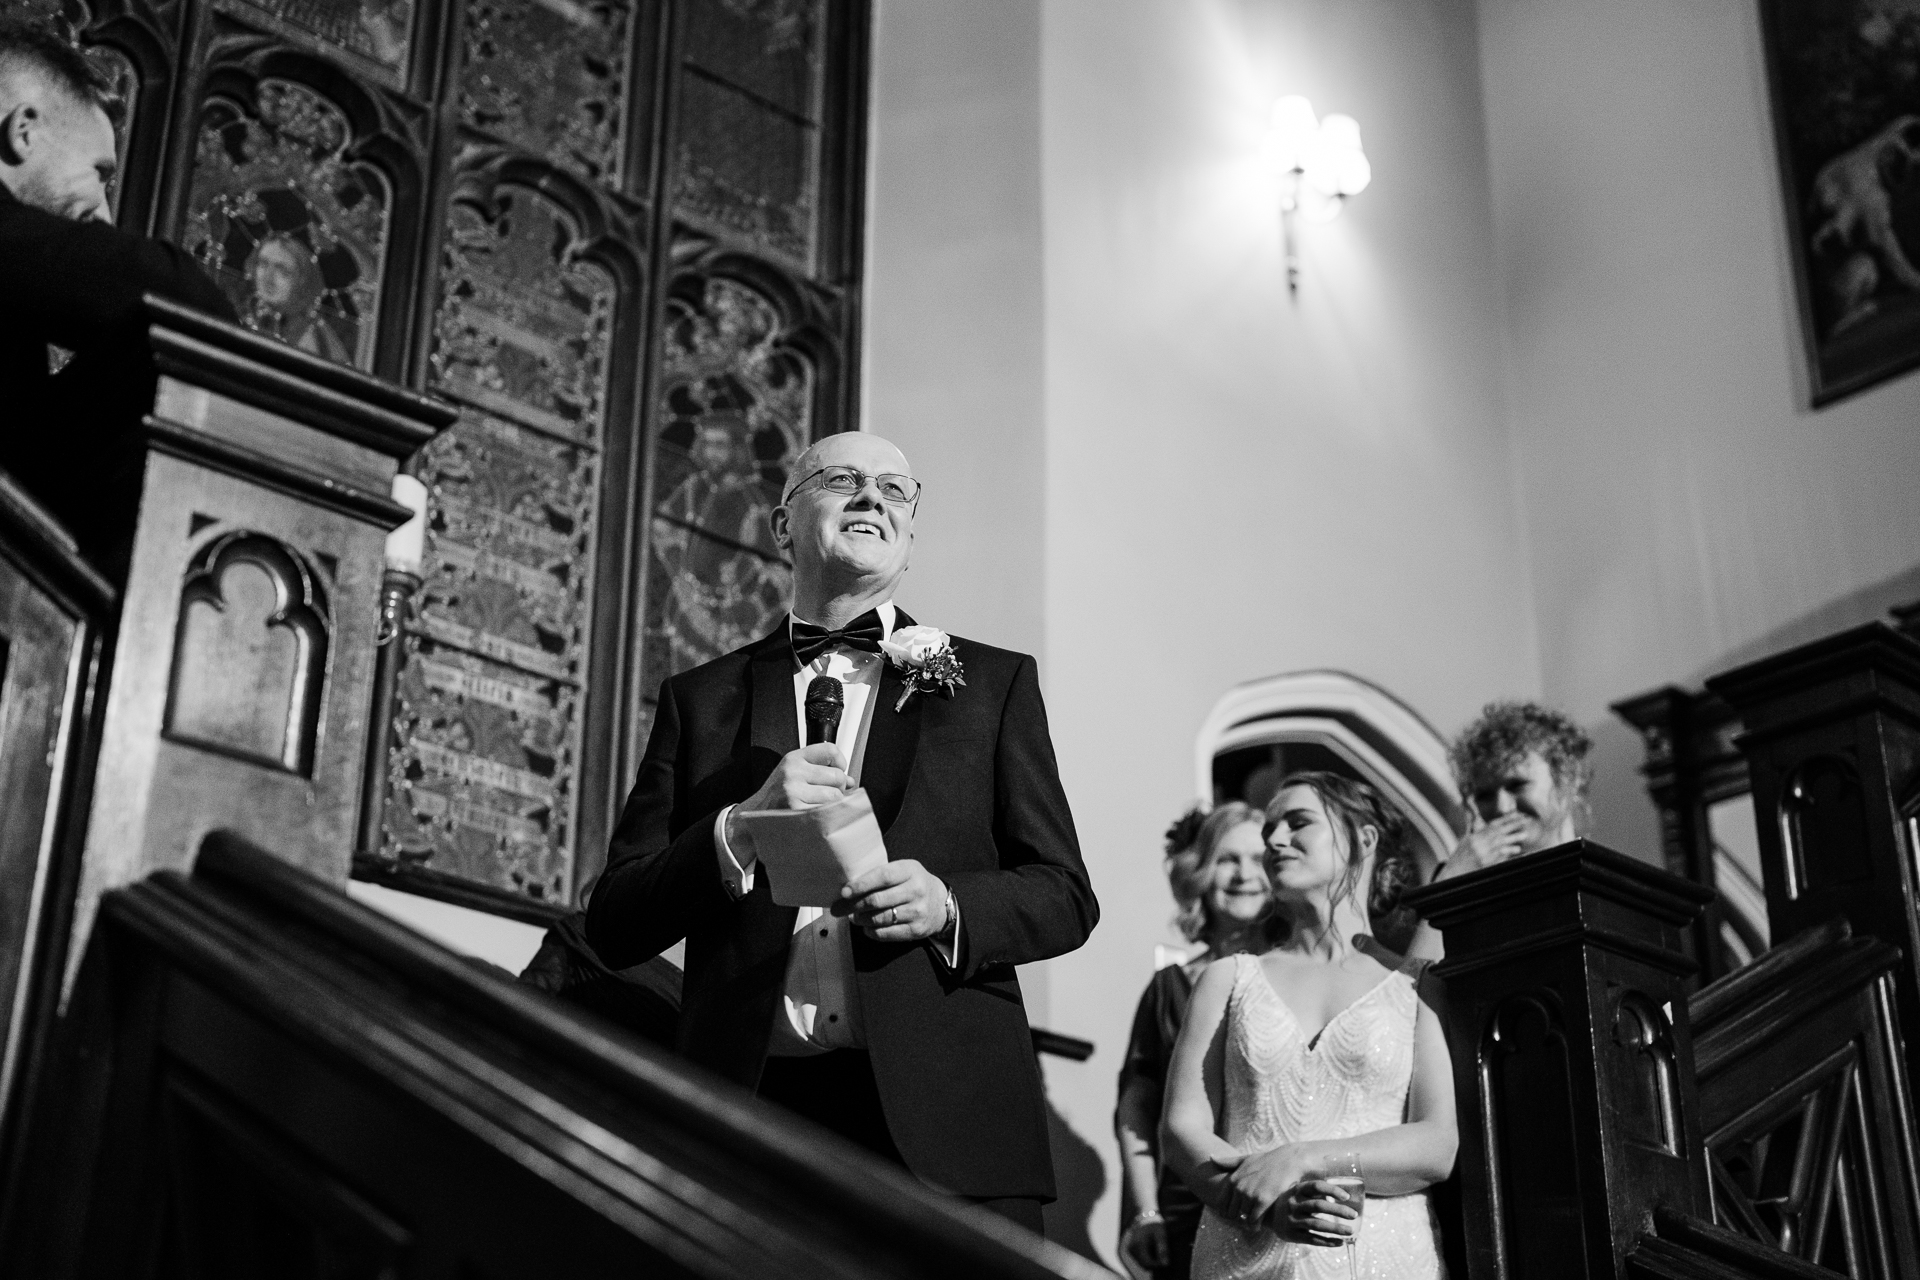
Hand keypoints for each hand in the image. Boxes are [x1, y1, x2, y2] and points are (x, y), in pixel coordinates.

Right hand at [733, 743, 852, 817]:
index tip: (841, 770)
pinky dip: (828, 817)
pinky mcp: (796, 811)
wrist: (753, 818)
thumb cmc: (777, 798)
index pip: (829, 750)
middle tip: (830, 796)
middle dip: (839, 789)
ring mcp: (794, 791)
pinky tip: (819, 818)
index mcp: (793, 759)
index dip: (841, 761)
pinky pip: (827, 812)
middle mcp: (793, 772)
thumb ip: (819, 772)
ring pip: (835, 796)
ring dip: (834, 805)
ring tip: (821, 808)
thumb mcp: (793, 774)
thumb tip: (850, 781)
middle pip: (837, 776)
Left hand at [840, 859, 949, 941]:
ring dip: (861, 919)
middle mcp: (916, 890)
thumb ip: (880, 876)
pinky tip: (866, 927)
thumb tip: (847, 890)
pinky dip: (871, 931)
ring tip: (853, 917)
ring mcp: (917, 911)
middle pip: (877, 900)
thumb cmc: (913, 884)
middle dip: (854, 905)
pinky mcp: (916, 930)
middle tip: (840, 908)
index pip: (882, 876)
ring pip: (879, 918)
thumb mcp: (902, 871)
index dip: (860, 885)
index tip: (844, 892)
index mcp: (910, 870)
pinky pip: (886, 933)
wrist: (940, 904)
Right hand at [1121, 1214, 1169, 1269]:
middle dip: (1154, 1265)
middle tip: (1163, 1259)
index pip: (1147, 1263)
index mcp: (1139, 1244)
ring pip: (1141, 1263)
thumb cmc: (1155, 1225)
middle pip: (1144, 1264)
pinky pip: (1139, 1259)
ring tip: (1158, 1252)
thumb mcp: (1161, 1234)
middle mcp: (1132, 1247)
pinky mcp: (1130, 1249)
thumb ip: (1163, 1249)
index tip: (1165, 1263)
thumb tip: (1165, 1264)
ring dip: (1150, 1262)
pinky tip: (1152, 1250)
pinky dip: (1146, 1258)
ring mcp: (1130, 1249)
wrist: (1145, 1217)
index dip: (1157, 1266)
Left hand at [1218, 1145, 1307, 1229]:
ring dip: (1247, 1225)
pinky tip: (1260, 1225)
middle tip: (1246, 1222)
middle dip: (1238, 1220)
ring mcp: (1250, 1194)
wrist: (1289, 1160)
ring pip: (1243, 1219)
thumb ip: (1228, 1162)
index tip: (1237, 1216)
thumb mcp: (1246, 1159)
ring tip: (1254, 1224)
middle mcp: (1239, 1187)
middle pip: (1231, 1214)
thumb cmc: (1268, 1160)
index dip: (1228, 1214)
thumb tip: (1210, 1157)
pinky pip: (1254, 1221)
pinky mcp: (1263, 1200)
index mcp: (1233, 1179)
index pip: (1221, 1205)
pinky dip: (1256, 1226)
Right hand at [1276, 1178, 1360, 1245]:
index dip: (1332, 1190)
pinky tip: (1340, 1242)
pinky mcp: (1293, 1235)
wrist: (1267, 1216)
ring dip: (1335, 1228)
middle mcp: (1294, 1205)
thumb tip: (1340, 1193)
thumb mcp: (1298, 1192)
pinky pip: (1312, 1239)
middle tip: (1354, 1215)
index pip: (1316, 1186)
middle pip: (1318, 1206)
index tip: (1346, 1196)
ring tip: (1350, 1231)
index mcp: (1297, 1190)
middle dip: (1338, 1211)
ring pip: (1316, 1224)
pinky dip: (1327, 1241)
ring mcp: (1292, 1220)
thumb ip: (1315, 1192)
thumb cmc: (1290, 1202)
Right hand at [1438, 814, 1528, 879]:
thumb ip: (1475, 829)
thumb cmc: (1461, 855)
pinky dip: (1510, 852)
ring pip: (1502, 844)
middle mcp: (1479, 844)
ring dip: (1513, 838)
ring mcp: (1483, 854)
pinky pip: (1501, 857)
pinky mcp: (1487, 864)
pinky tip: (1518, 849)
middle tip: (1526, 820)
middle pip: (1499, 832)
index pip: (1493, 825)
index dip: (1506, 819)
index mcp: (1475, 836)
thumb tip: (1479, 817)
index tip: (1517, 814)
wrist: (1455, 871)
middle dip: (1513, 825)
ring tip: (1525, 834)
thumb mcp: (1467, 840)